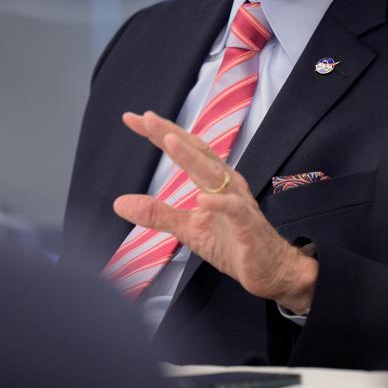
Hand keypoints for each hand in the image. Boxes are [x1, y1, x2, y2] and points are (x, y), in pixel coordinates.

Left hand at [113, 110, 318, 313]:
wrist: (269, 269)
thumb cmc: (231, 242)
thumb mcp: (187, 228)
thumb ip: (156, 213)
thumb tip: (118, 203)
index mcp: (212, 179)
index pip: (184, 149)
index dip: (159, 133)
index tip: (132, 118)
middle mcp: (226, 183)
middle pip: (197, 152)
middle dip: (171, 134)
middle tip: (145, 118)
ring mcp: (238, 201)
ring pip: (213, 174)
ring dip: (191, 158)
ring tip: (170, 142)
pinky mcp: (248, 225)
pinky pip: (234, 210)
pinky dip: (219, 204)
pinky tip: (201, 199)